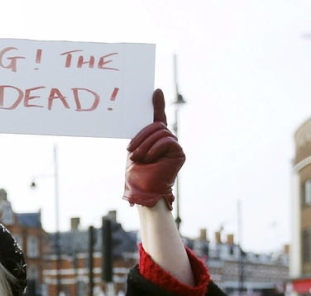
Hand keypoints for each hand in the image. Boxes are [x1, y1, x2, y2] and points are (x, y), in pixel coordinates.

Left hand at [122, 89, 184, 209]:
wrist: (142, 190)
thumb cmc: (136, 173)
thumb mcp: (135, 149)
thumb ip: (141, 135)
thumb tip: (144, 121)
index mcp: (154, 139)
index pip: (157, 118)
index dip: (157, 104)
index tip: (155, 91)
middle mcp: (166, 140)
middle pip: (157, 125)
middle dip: (141, 136)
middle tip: (130, 151)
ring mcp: (174, 146)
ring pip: (161, 132)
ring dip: (145, 145)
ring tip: (138, 158)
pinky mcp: (179, 153)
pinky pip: (167, 140)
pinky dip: (155, 149)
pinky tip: (151, 159)